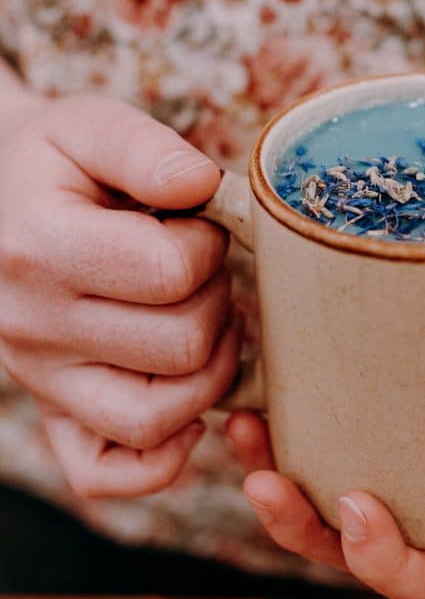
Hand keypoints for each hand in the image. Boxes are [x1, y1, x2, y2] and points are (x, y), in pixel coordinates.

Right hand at [0, 94, 240, 496]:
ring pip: (159, 418)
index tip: (196, 225)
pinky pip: (105, 472)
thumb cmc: (53, 163)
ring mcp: (40, 379)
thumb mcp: (89, 126)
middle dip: (217, 302)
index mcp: (39, 247)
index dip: (209, 244)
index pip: (171, 272)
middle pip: (180, 347)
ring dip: (211, 372)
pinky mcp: (51, 412)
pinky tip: (187, 406)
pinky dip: (162, 456)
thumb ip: (148, 150)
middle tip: (202, 271)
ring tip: (205, 322)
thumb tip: (203, 187)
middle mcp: (33, 326)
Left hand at [228, 277, 424, 598]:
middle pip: (361, 540)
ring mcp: (419, 439)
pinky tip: (266, 374)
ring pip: (333, 477)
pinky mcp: (397, 382)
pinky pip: (336, 410)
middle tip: (264, 479)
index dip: (385, 564)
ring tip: (244, 428)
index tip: (355, 508)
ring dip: (279, 470)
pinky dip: (294, 405)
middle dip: (305, 528)